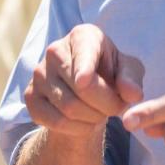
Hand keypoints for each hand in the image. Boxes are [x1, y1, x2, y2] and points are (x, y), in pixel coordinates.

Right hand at [24, 24, 143, 137]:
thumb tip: (133, 94)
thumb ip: (132, 79)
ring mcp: (39, 73)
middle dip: (106, 105)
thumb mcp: (129, 70)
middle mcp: (55, 50)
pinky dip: (77, 129)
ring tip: (102, 112)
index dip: (84, 68)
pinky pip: (55, 122)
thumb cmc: (112, 72)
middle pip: (81, 88)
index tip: (85, 81)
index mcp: (83, 36)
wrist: (87, 88)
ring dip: (94, 118)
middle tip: (117, 108)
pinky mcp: (30, 96)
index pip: (83, 53)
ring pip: (69, 108)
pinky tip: (86, 121)